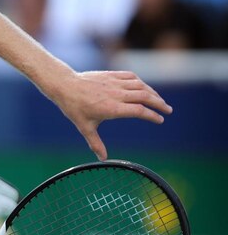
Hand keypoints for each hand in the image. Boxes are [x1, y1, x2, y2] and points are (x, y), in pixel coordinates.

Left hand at [51, 71, 172, 160]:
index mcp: (112, 108)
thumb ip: (96, 143)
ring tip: (159, 100)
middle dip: (159, 104)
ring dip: (153, 93)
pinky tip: (144, 88)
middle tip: (168, 110)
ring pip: (140, 86)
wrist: (65, 86)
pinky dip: (141, 82)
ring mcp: (115, 83)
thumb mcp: (85, 127)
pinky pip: (132, 77)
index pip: (140, 111)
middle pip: (145, 97)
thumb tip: (103, 159)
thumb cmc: (74, 108)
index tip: (160, 120)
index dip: (152, 116)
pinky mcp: (111, 75)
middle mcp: (117, 94)